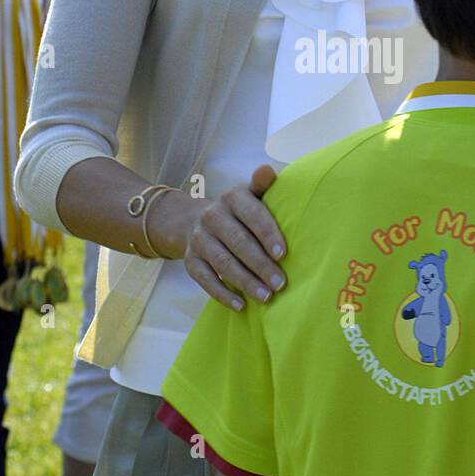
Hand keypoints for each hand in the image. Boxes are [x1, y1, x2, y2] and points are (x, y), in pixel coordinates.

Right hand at [180, 165, 285, 310]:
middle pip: (239, 243)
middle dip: (261, 264)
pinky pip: (205, 279)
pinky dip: (222, 294)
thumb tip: (268, 170)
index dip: (268, 234)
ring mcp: (199, 239)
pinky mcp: (190, 261)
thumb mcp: (250, 194)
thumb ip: (263, 185)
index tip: (284, 253)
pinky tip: (241, 305)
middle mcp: (212, 216)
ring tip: (266, 297)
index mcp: (233, 197)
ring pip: (223, 263)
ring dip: (245, 282)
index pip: (252, 215)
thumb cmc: (239, 211)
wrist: (195, 221)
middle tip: (281, 283)